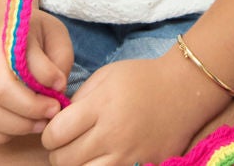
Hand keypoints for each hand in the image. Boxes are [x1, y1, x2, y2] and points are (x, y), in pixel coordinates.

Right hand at [0, 11, 72, 143]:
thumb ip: (59, 57)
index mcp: (5, 42)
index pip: (20, 66)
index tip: (61, 87)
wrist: (2, 34)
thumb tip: (57, 86)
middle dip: (32, 109)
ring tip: (40, 123)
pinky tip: (18, 127)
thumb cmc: (34, 37)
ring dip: (18, 126)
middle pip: (1, 94)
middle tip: (53, 110)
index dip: (45, 80)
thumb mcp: (54, 34)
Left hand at [42, 55, 222, 165]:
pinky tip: (101, 159)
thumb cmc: (142, 79)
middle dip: (57, 153)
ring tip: (82, 154)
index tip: (55, 130)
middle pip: (65, 160)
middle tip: (65, 144)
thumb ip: (79, 99)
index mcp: (101, 107)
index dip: (49, 134)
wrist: (184, 90)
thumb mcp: (105, 76)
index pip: (56, 134)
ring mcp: (129, 155)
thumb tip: (58, 121)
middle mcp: (113, 134)